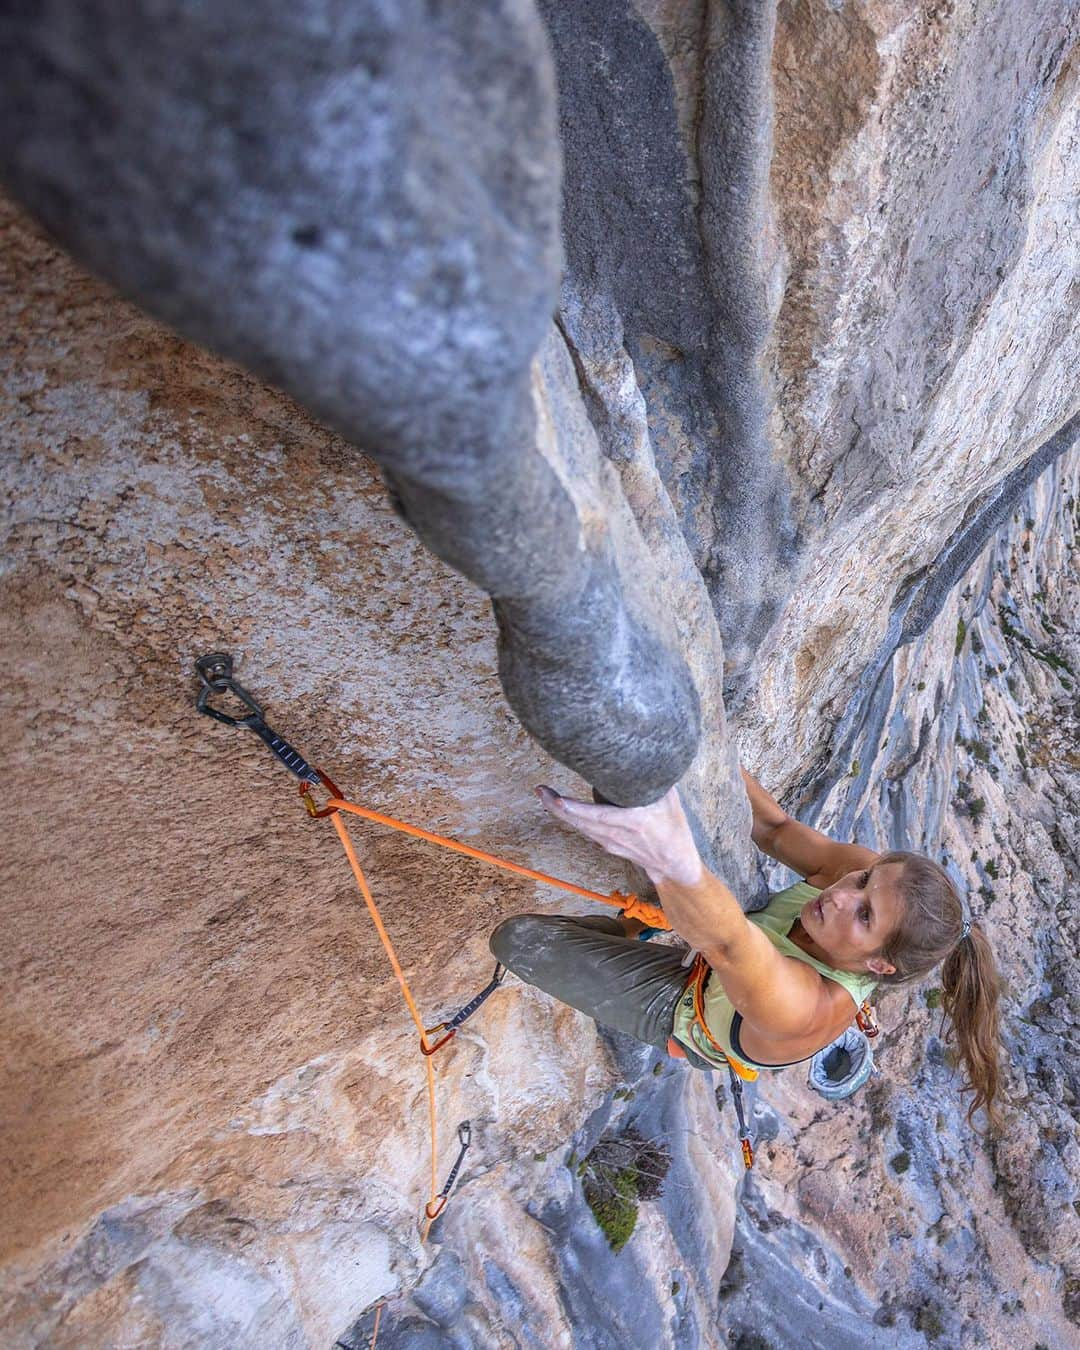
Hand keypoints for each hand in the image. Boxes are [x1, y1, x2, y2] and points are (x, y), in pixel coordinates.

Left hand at [535, 784, 702, 887]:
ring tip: (544, 793)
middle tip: (541, 789)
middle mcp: (617, 835)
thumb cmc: (674, 829)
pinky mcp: (606, 845)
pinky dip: (571, 817)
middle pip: (580, 822)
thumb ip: (656, 779)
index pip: (598, 816)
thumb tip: (643, 754)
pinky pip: (585, 830)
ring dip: (559, 811)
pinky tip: (559, 806)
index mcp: (634, 822)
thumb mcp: (671, 801)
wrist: (673, 863)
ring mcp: (610, 842)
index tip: (558, 798)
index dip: (576, 808)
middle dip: (556, 806)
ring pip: (579, 826)